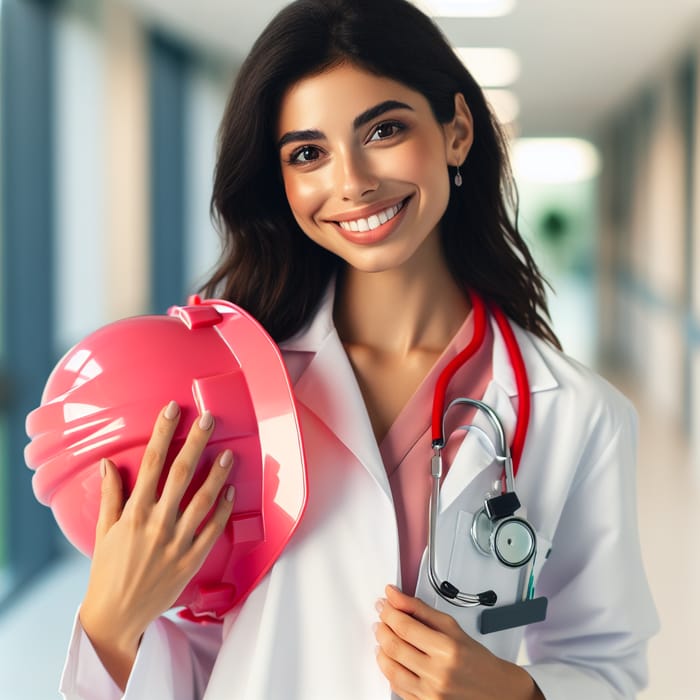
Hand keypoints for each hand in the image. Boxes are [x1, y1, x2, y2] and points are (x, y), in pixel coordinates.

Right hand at [79, 401, 234, 688]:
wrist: (117, 616)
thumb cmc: (107, 571)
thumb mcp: (104, 531)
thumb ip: (110, 495)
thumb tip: (108, 463)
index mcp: (134, 512)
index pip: (151, 463)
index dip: (163, 433)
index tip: (172, 410)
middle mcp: (157, 523)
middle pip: (181, 473)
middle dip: (196, 442)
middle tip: (209, 419)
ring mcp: (177, 541)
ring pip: (203, 499)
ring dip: (218, 473)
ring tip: (229, 453)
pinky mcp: (192, 559)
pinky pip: (213, 529)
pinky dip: (223, 509)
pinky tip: (232, 492)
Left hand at [374, 584, 542, 699]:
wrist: (494, 689)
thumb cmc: (475, 658)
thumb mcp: (451, 626)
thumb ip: (420, 609)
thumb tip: (395, 595)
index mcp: (447, 649)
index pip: (405, 627)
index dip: (389, 612)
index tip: (384, 603)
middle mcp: (438, 673)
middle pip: (394, 646)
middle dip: (382, 627)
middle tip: (382, 618)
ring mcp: (431, 693)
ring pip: (390, 668)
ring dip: (381, 648)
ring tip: (383, 636)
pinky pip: (397, 687)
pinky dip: (388, 669)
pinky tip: (390, 658)